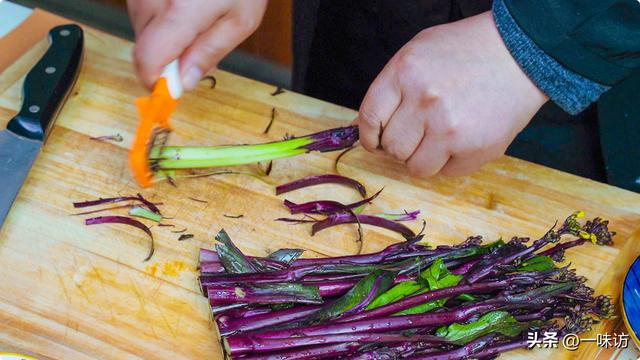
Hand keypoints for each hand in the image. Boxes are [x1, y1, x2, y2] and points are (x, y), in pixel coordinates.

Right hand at [128, 0, 266, 89]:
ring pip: (141, 29)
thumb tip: (183, 83)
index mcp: (179, 12)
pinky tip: (183, 4)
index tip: (172, 87)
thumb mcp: (240, 20)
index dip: (156, 80)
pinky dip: (160, 16)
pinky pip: (141, 9)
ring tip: (195, 16)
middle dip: (167, 57)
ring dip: (164, 35)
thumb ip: (209, 53)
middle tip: (199, 44)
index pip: (147, 61)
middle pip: (143, 48)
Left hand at [354, 12, 547, 176]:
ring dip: (423, 157)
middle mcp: (426, 101)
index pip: (369, 118)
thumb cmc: (465, 52)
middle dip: (401, 144)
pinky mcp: (476, 150)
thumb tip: (363, 127)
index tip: (374, 141)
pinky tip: (462, 139)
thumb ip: (390, 88)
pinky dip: (450, 162)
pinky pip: (446, 173)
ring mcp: (451, 128)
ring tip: (440, 136)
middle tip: (419, 131)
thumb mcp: (418, 53)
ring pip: (416, 167)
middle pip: (392, 147)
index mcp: (405, 73)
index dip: (369, 135)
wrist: (520, 54)